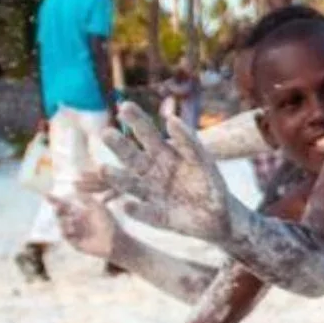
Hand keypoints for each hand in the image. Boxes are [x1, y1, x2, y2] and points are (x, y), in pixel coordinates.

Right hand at [52, 189, 120, 260]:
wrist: (114, 241)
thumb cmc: (109, 223)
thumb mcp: (99, 207)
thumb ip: (87, 199)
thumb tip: (75, 191)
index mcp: (81, 213)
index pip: (65, 205)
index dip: (55, 200)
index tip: (46, 195)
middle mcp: (76, 222)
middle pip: (60, 214)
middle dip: (58, 209)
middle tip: (59, 207)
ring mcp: (74, 232)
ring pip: (61, 223)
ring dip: (65, 221)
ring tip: (74, 222)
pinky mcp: (74, 242)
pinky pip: (64, 234)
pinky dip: (66, 230)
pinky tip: (72, 229)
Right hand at [101, 101, 237, 244]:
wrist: (220, 215)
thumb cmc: (210, 183)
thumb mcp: (203, 160)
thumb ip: (189, 142)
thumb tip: (171, 119)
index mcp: (164, 155)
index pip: (147, 134)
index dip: (137, 121)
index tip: (125, 106)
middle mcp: (152, 173)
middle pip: (132, 157)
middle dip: (119, 145)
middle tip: (106, 133)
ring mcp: (152, 194)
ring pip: (130, 184)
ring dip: (116, 178)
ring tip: (103, 169)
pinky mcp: (157, 216)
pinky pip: (145, 213)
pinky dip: (136, 210)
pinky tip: (126, 205)